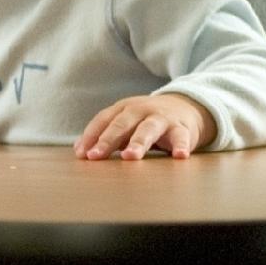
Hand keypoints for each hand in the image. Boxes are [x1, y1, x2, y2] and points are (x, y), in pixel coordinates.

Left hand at [77, 93, 216, 159]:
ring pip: (148, 129)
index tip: (81, 154)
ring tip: (130, 156)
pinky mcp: (181, 129)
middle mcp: (141, 110)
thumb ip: (105, 135)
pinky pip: (181, 138)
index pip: (103, 120)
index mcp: (123, 109)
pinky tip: (179, 156)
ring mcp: (162, 118)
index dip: (91, 136)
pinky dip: (181, 146)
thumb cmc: (146, 120)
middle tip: (96, 156)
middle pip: (122, 124)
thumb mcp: (125, 123)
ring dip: (139, 142)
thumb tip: (79, 151)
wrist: (185, 107)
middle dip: (108, 140)